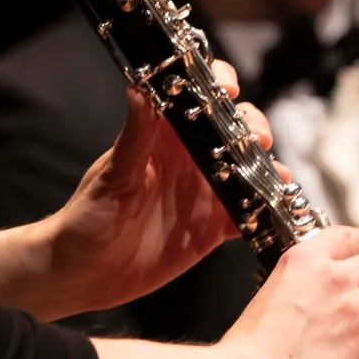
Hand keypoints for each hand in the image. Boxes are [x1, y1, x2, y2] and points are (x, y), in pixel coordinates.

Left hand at [42, 60, 278, 316]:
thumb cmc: (88, 216)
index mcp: (166, 136)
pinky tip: (274, 211)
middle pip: (236, 130)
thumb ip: (135, 134)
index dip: (220, 86)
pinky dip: (265, 211)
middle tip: (258, 142)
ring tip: (276, 176)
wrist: (83, 272)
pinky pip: (247, 214)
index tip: (229, 93)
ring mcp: (205, 192)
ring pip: (249, 169)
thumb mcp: (114, 173)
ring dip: (267, 168)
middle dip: (255, 129)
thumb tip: (137, 88)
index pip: (199, 96)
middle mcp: (191, 159)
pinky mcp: (212, 228)